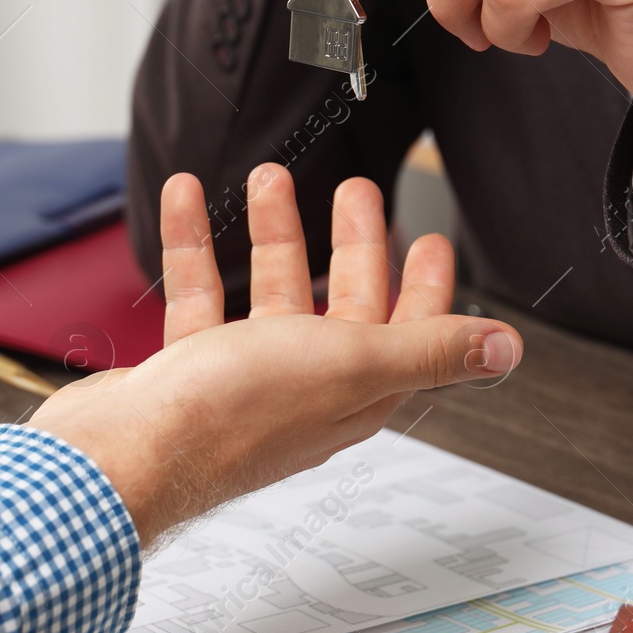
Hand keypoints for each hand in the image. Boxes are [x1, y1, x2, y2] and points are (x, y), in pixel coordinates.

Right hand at [30, 165, 520, 546]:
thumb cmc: (232, 419)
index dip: (424, 286)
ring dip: (272, 232)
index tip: (430, 239)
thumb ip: (427, 350)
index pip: (407, 333)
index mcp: (354, 390)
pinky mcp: (188, 368)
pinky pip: (198, 294)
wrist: (126, 456)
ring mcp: (243, 377)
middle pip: (341, 304)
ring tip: (270, 177)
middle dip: (353, 243)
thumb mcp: (351, 366)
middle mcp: (303, 385)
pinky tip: (188, 199)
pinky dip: (193, 242)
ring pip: (268, 291)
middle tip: (357, 190)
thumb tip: (506, 349)